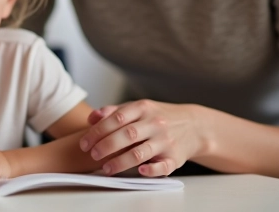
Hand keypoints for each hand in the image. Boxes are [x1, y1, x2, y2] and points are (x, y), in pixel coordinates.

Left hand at [79, 100, 205, 176]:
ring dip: (121, 162)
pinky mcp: (175, 158)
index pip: (117, 118)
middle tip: (92, 155)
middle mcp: (155, 124)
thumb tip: (92, 118)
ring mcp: (166, 141)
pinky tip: (139, 171)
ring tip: (105, 169)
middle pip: (127, 134)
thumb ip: (114, 111)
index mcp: (143, 109)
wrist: (194, 125)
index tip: (84, 143)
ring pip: (141, 152)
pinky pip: (162, 166)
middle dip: (106, 146)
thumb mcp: (139, 108)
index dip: (98, 131)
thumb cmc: (159, 117)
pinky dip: (151, 169)